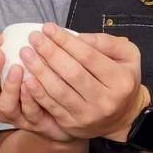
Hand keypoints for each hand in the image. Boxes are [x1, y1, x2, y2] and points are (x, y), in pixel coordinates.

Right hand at [0, 31, 75, 142]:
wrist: (67, 112)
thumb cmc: (45, 83)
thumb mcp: (32, 63)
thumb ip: (28, 49)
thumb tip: (33, 29)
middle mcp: (0, 101)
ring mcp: (16, 115)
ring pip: (5, 104)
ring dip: (9, 85)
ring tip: (17, 69)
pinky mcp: (33, 124)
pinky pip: (28, 113)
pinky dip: (29, 100)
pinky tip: (32, 85)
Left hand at [19, 24, 146, 140]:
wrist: (123, 117)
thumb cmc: (121, 79)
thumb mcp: (126, 55)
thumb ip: (106, 42)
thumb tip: (76, 37)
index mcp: (120, 80)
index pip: (88, 56)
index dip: (66, 41)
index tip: (48, 28)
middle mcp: (105, 100)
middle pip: (72, 73)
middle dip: (50, 53)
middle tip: (34, 38)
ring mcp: (88, 115)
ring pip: (59, 90)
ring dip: (39, 70)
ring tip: (26, 53)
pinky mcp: (73, 125)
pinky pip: (51, 106)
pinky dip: (37, 92)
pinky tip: (26, 78)